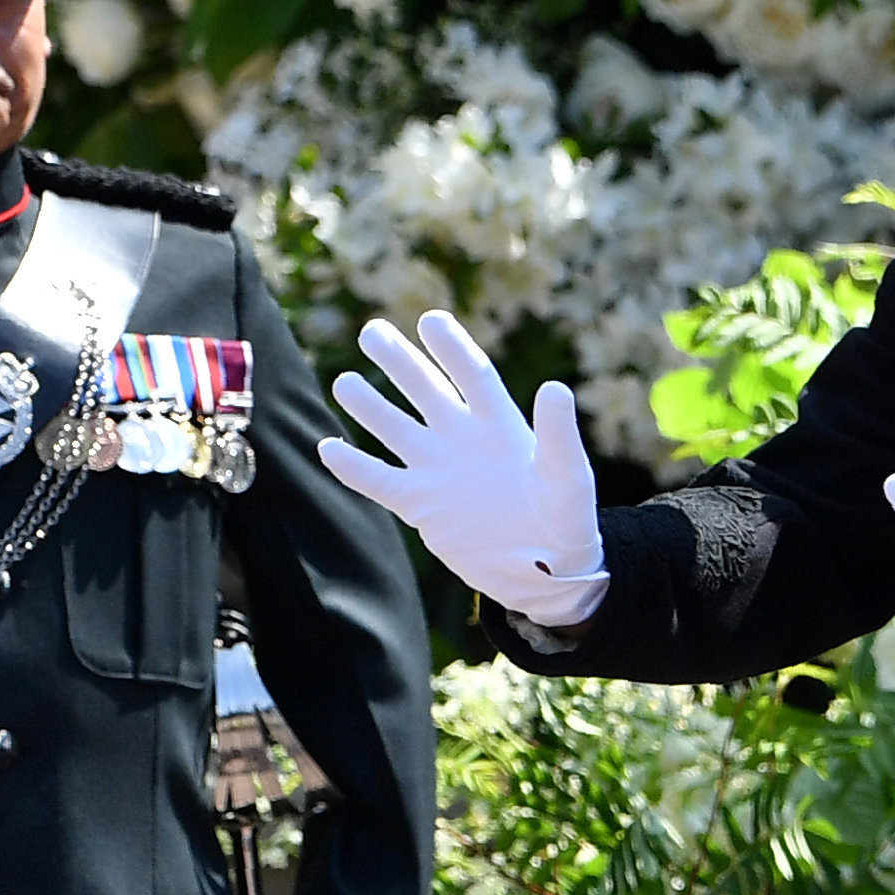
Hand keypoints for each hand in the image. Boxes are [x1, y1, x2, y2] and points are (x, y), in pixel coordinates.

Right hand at [320, 311, 607, 628]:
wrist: (546, 574)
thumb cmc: (566, 522)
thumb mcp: (568, 478)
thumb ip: (558, 435)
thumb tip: (556, 388)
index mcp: (500, 425)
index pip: (471, 376)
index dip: (451, 348)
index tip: (430, 321)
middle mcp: (463, 439)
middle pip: (425, 390)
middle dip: (399, 361)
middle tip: (372, 332)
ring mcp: (438, 470)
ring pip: (395, 429)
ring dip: (369, 407)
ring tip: (344, 382)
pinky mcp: (421, 505)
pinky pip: (379, 481)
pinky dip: (354, 467)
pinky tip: (327, 447)